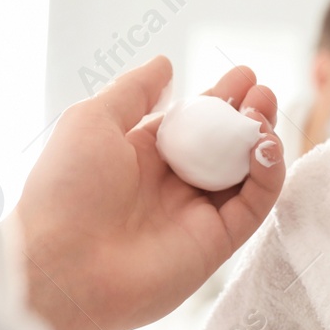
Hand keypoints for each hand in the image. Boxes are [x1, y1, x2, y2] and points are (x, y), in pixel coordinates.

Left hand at [16, 56, 284, 329]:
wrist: (61, 265)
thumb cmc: (65, 188)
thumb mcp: (92, 120)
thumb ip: (134, 90)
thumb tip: (166, 63)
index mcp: (141, 157)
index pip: (193, 123)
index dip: (220, 98)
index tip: (243, 75)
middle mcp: (171, 186)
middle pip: (225, 146)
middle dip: (248, 115)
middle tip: (261, 91)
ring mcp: (195, 216)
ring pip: (245, 174)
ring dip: (262, 140)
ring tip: (262, 111)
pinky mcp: (215, 244)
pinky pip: (252, 207)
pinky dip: (268, 175)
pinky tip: (264, 146)